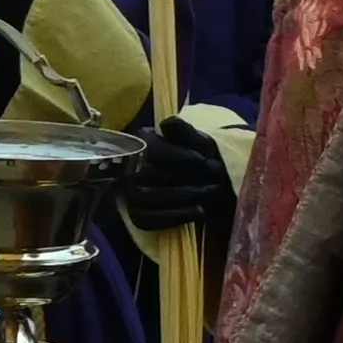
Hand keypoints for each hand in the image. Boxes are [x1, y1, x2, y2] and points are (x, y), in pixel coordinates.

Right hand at [122, 115, 234, 233]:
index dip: (177, 155)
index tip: (202, 159)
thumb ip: (185, 131)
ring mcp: (128, 192)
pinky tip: (199, 210)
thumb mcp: (198, 141)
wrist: (204, 180)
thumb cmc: (199, 156)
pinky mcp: (136, 214)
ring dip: (181, 196)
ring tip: (208, 192)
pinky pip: (147, 219)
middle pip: (147, 174)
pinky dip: (175, 216)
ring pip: (145, 197)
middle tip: (214, 179)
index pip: (150, 149)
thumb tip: (168, 122)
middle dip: (184, 176)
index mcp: (141, 142)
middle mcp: (128, 166)